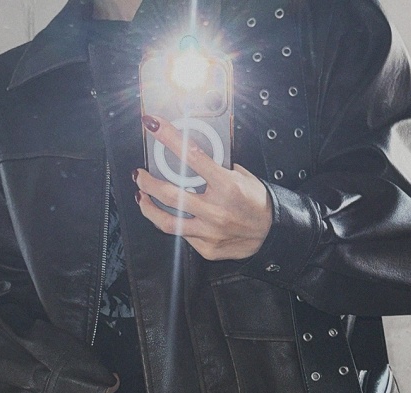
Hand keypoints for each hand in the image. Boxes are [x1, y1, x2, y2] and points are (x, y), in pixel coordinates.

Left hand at [134, 115, 272, 260]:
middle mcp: (216, 211)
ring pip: (167, 221)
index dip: (169, 137)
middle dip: (147, 182)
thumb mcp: (242, 176)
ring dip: (149, 208)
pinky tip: (171, 215)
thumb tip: (191, 154)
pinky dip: (174, 223)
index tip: (153, 125)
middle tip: (140, 174)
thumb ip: (217, 166)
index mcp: (227, 187)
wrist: (270, 233)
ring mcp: (210, 232)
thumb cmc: (256, 202)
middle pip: (169, 194)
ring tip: (142, 198)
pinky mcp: (206, 248)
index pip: (192, 157)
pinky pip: (183, 235)